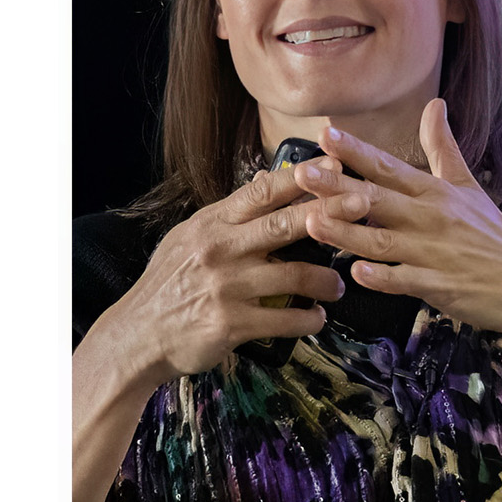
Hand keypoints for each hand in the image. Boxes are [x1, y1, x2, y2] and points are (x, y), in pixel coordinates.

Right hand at [97, 162, 345, 387]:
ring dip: (327, 280)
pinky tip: (317, 317)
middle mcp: (220, 249)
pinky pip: (286, 318)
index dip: (303, 176)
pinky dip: (309, 318)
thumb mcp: (189, 238)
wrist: (136, 337)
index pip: (263, 192)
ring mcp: (227, 287)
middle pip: (286, 224)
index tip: (336, 164)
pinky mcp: (232, 323)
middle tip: (365, 205)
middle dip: (331, 212)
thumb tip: (265, 177)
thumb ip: (230, 212)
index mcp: (212, 223)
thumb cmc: (169, 283)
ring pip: (296, 275)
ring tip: (338, 284)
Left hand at [298, 101, 501, 351]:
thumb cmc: (495, 236)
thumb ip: (443, 148)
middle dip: (338, 186)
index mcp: (437, 193)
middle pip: (378, 198)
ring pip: (382, 241)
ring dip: (347, 232)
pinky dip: (381, 277)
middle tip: (304, 173)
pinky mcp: (438, 286)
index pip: (390, 166)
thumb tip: (435, 105)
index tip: (326, 134)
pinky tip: (356, 272)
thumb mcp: (470, 185)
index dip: (357, 151)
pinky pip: (403, 281)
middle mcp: (432, 218)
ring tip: (313, 221)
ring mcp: (433, 253)